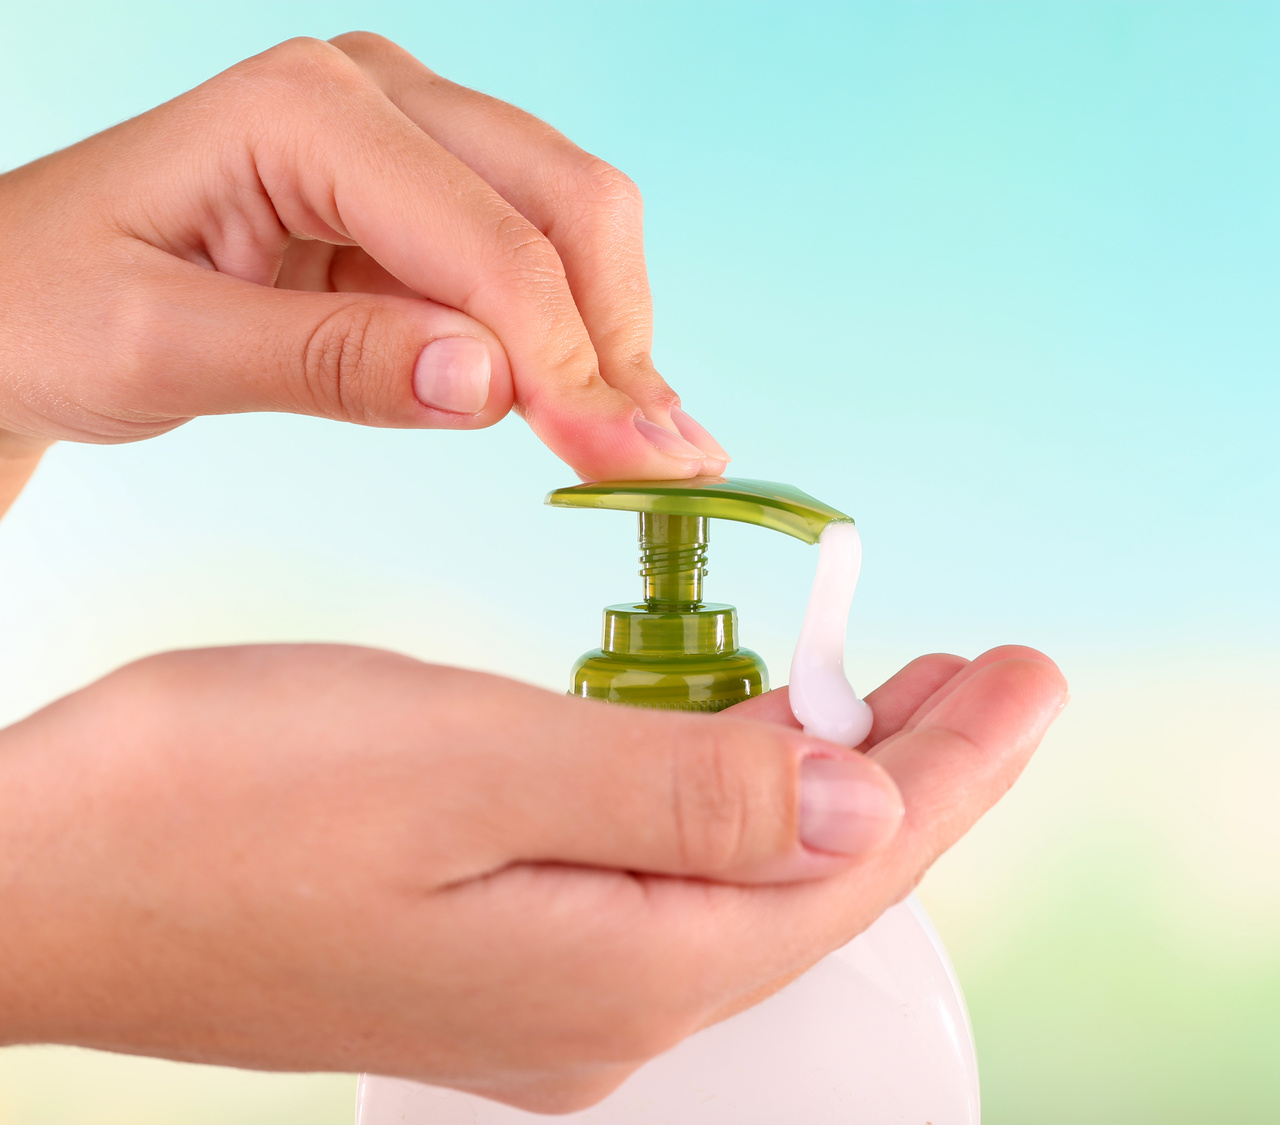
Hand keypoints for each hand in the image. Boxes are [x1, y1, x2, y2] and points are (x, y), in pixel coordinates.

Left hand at [0, 33, 728, 487]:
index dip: (570, 361)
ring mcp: (405, 139)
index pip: (488, 240)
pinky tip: (603, 413)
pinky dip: (577, 340)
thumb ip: (325, 361)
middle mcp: (373, 96)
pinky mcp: (421, 198)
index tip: (624, 466)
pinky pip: (532, 259)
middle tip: (662, 465)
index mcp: (301, 108)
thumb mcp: (159, 351)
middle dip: (620, 341)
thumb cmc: (47, 311)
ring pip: (571, 224)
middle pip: (566, 201)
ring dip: (616, 340)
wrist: (10, 302)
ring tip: (652, 451)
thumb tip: (489, 385)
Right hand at [0, 643, 1065, 1111]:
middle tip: (993, 670)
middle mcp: (609, 1007)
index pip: (854, 862)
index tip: (1038, 679)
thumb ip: (683, 790)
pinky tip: (744, 741)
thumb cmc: (225, 805)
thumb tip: (860, 805)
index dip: (962, 768)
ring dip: (825, 774)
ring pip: (747, 873)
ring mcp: (556, 993)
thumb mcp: (471, 765)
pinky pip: (671, 876)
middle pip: (815, 876)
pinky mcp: (504, 957)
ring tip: (898, 687)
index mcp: (626, 964)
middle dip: (917, 767)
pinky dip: (732, 797)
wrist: (42, 880)